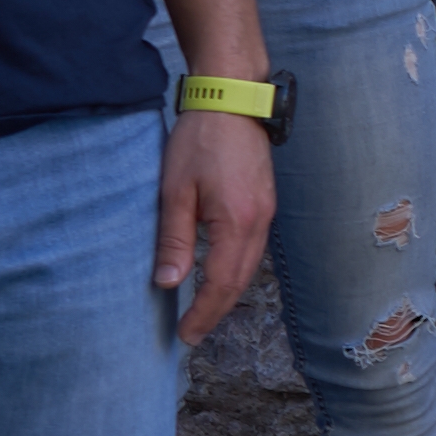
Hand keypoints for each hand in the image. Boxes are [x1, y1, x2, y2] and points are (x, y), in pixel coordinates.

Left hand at [158, 110, 276, 333]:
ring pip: (249, 266)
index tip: (185, 335)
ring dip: (227, 293)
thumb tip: (168, 283)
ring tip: (203, 311)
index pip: (222, 283)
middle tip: (191, 332)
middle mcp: (260, 222)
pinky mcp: (265, 202)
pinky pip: (252, 248)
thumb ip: (174, 240)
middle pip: (241, 281)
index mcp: (238, 222)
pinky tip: (218, 274)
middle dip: (216, 311)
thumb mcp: (176, 191)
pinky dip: (236, 270)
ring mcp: (267, 212)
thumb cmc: (199, 140)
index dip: (204, 313)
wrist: (232, 100)